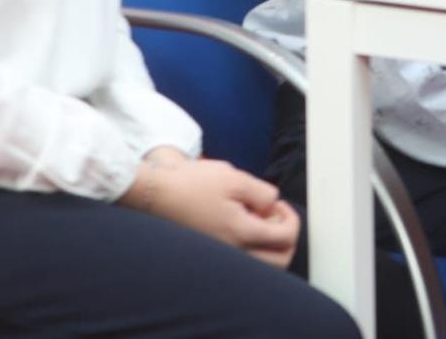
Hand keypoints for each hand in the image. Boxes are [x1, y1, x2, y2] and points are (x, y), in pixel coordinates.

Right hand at [122, 156, 301, 267]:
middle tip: (275, 218)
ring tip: (255, 220)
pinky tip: (237, 225)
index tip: (278, 205)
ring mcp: (219, 258)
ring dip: (268, 245)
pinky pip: (239, 262)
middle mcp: (232, 253)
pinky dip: (248, 248)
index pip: (285, 238)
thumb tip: (273, 206)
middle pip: (278, 261)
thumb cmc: (192, 184)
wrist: (155, 194)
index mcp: (241, 233)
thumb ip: (264, 193)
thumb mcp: (236, 178)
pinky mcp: (209, 256)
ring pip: (259, 266)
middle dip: (286, 238)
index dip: (291, 218)